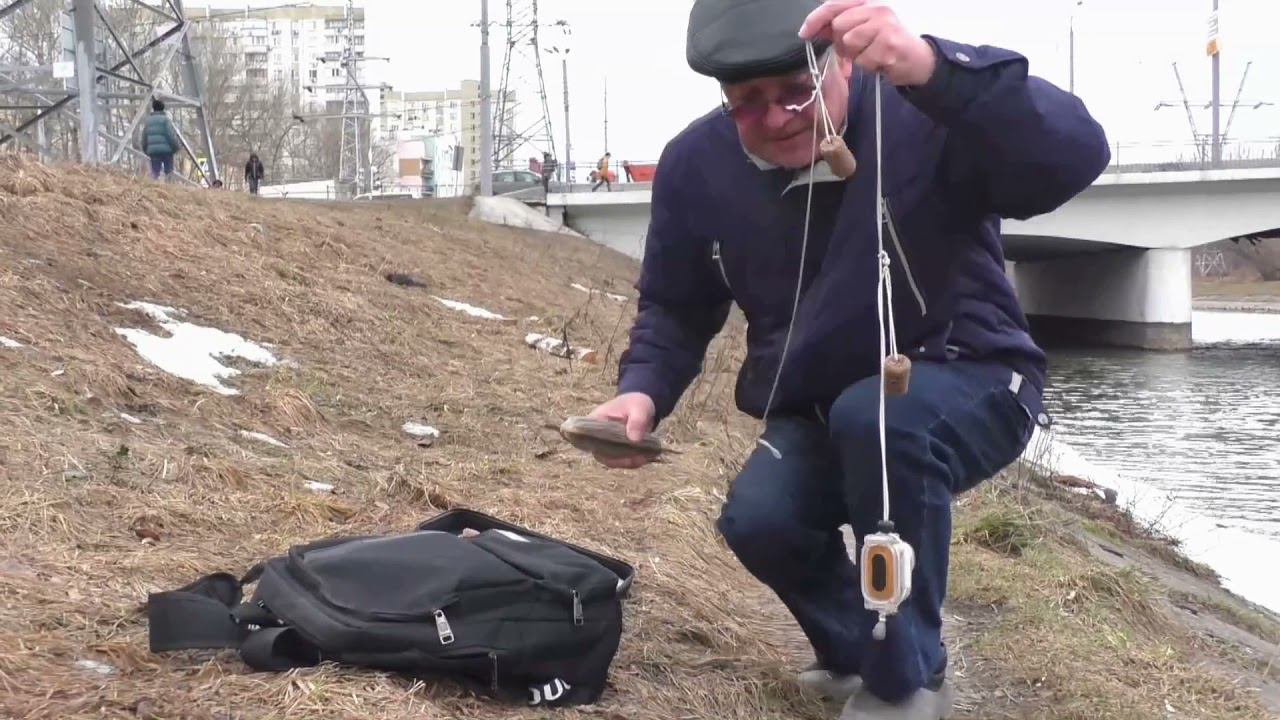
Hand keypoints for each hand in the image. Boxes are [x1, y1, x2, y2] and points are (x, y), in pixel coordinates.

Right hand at [587, 392, 656, 469]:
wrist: (641, 407)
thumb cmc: (636, 403)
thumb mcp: (639, 408)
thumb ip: (637, 421)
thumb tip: (634, 440)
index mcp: (595, 420)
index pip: (590, 437)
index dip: (601, 448)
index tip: (618, 454)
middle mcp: (596, 434)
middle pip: (600, 453)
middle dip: (618, 459)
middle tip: (636, 459)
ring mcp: (605, 444)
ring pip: (611, 460)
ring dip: (626, 462)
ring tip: (642, 459)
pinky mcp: (614, 450)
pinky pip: (620, 460)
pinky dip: (631, 462)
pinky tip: (644, 459)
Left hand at [798, 1, 936, 87]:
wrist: (918, 60)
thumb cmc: (886, 45)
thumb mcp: (863, 30)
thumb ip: (839, 27)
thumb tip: (813, 29)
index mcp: (868, 3)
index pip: (834, 5)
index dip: (815, 19)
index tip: (804, 33)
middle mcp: (877, 9)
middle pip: (839, 26)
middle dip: (842, 43)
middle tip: (860, 49)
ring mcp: (884, 25)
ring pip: (849, 43)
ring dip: (856, 56)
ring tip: (872, 54)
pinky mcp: (889, 44)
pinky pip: (862, 60)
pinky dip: (869, 66)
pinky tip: (881, 62)